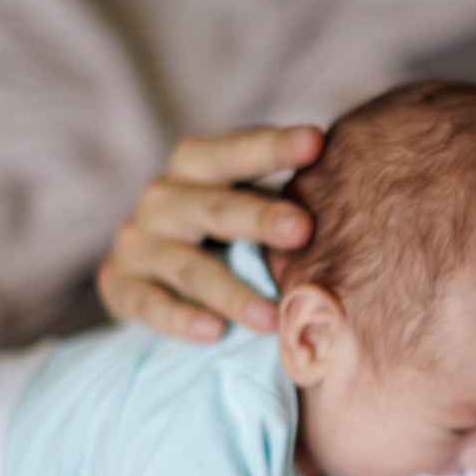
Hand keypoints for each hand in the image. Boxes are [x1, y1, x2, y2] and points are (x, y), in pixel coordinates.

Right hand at [97, 126, 322, 341]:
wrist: (144, 270)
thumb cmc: (218, 230)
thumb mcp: (241, 202)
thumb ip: (280, 199)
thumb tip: (355, 202)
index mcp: (196, 166)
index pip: (233, 151)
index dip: (273, 146)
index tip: (317, 142)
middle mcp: (163, 198)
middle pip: (215, 208)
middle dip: (259, 218)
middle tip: (303, 229)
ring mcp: (138, 243)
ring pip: (189, 267)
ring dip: (232, 291)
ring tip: (273, 317)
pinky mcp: (120, 286)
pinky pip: (150, 304)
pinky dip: (181, 318)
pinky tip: (214, 332)